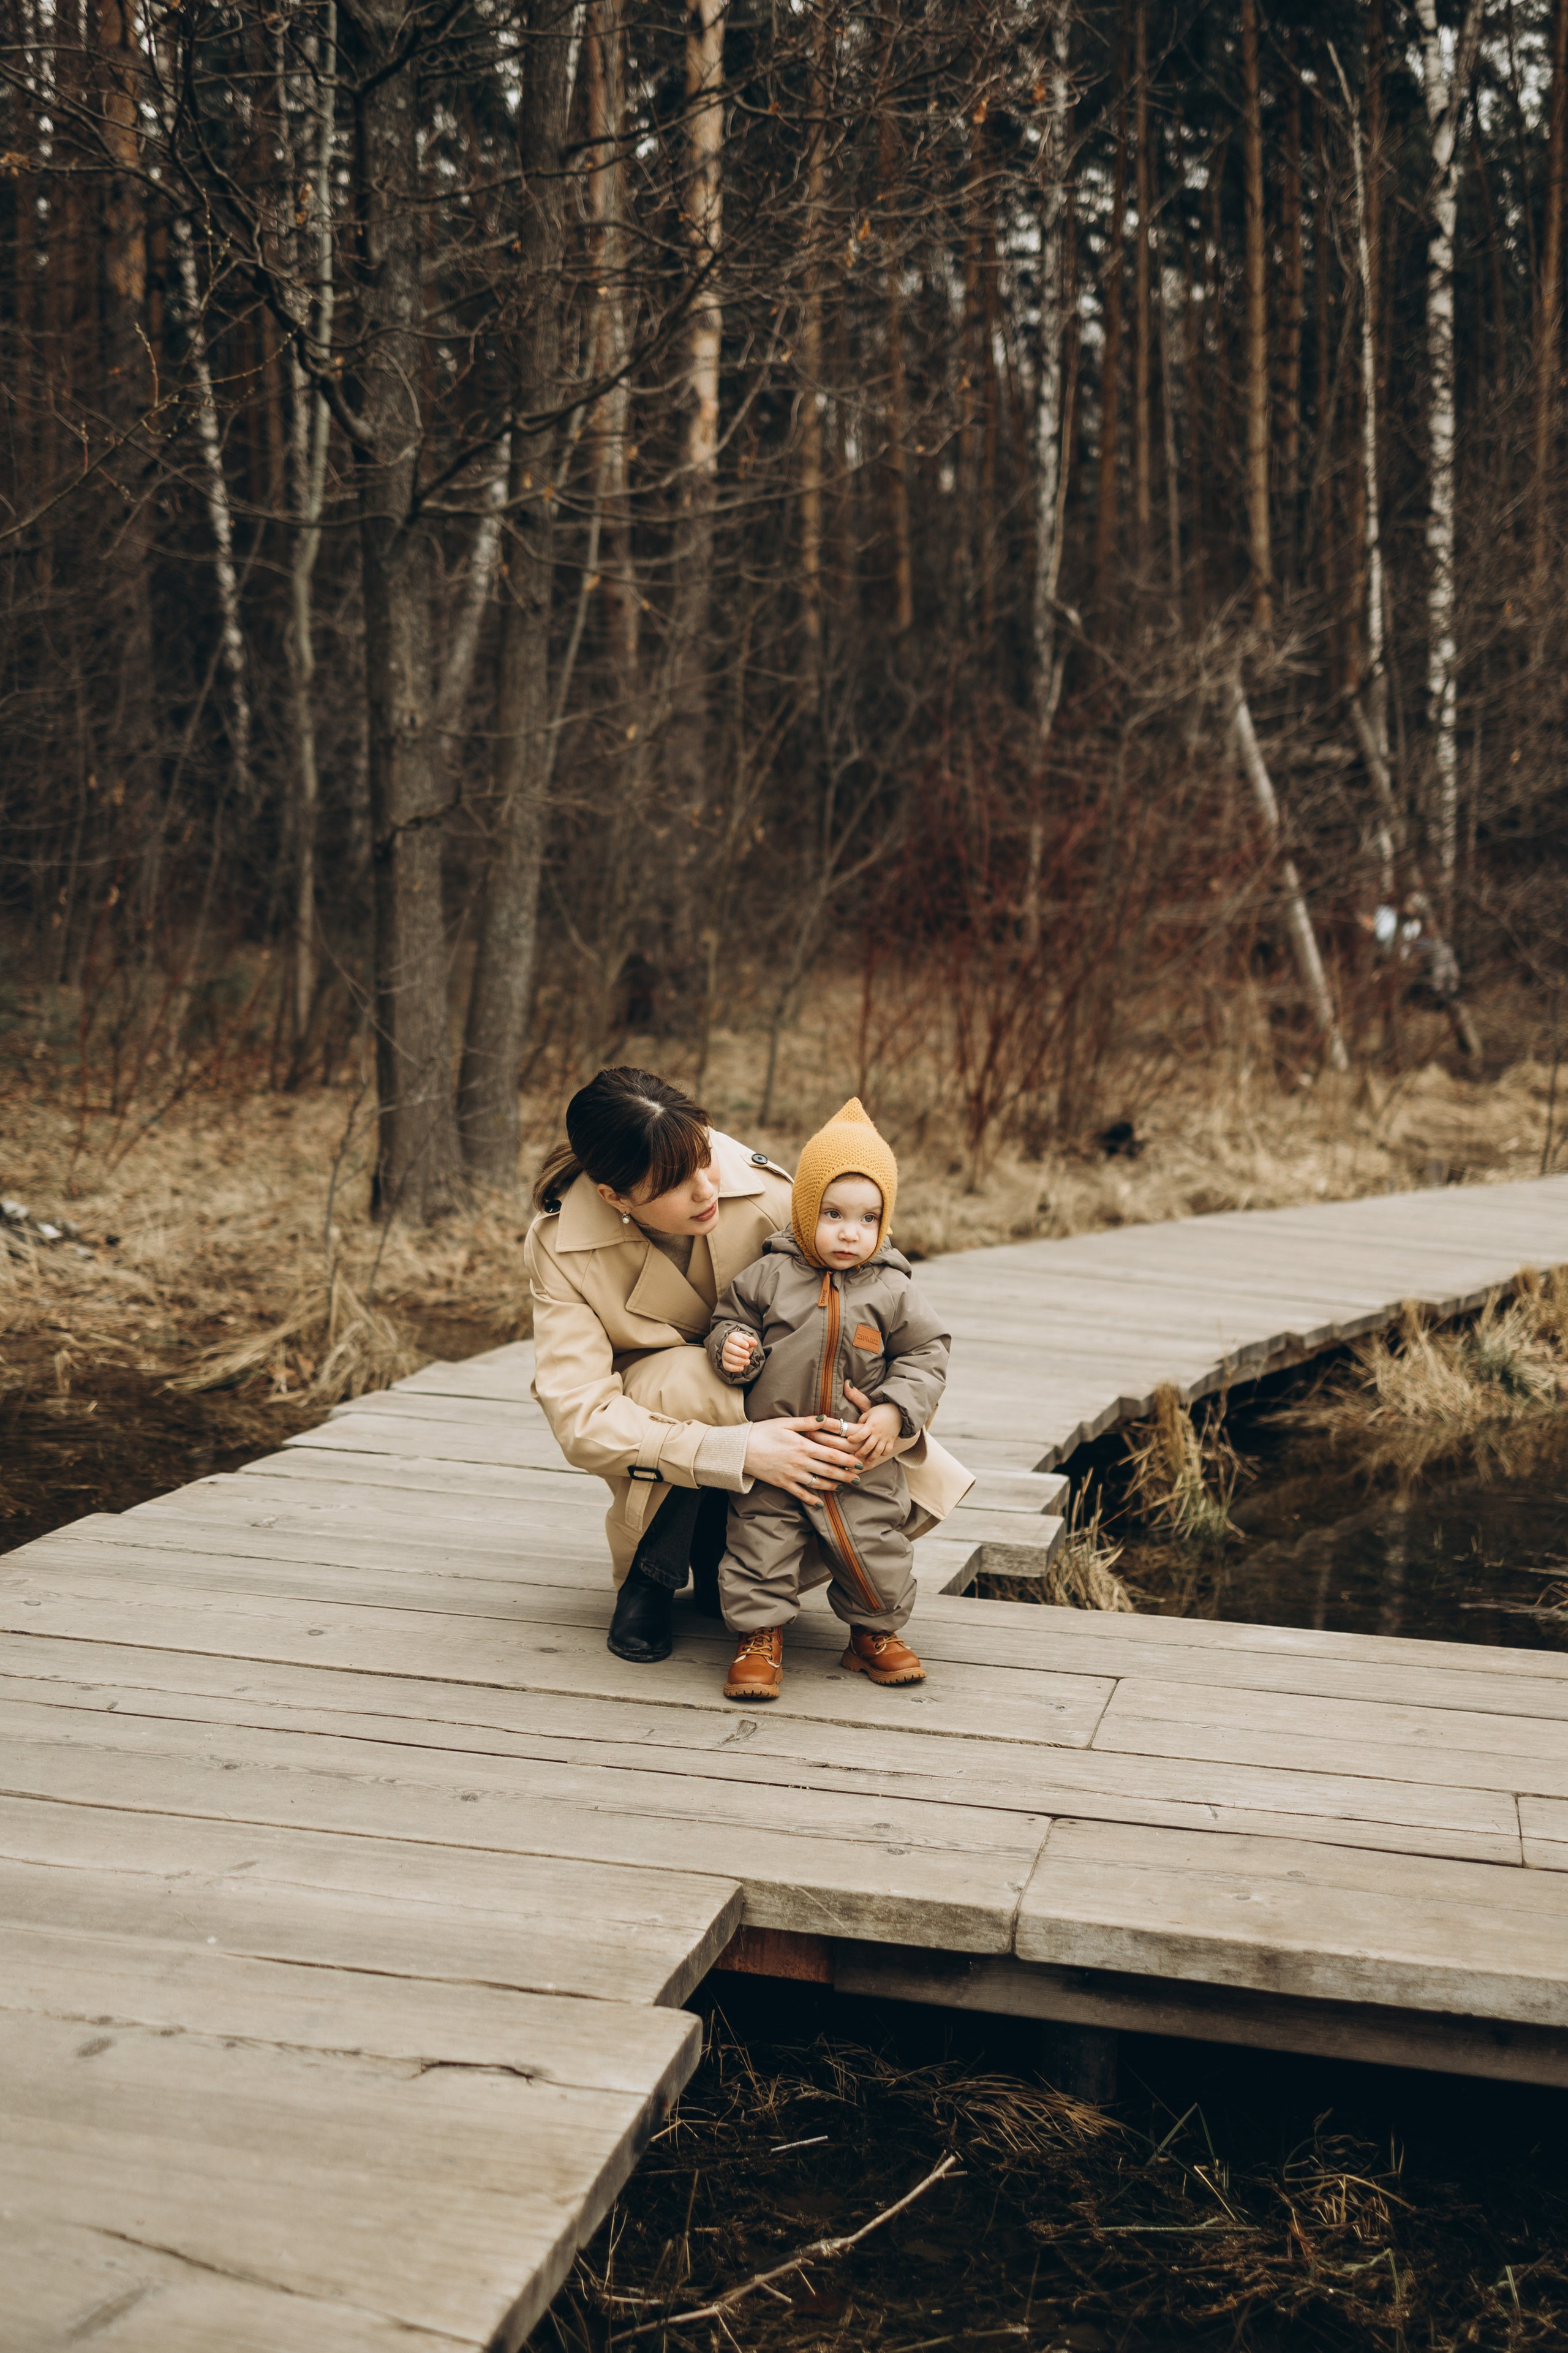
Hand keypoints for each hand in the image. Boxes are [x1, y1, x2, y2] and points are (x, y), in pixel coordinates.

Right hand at [721, 1329, 759, 1375]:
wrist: (740, 1350)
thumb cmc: (744, 1344)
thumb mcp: (748, 1340)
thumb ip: (751, 1341)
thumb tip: (755, 1343)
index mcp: (731, 1337)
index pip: (733, 1338)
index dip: (740, 1342)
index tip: (747, 1345)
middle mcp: (726, 1345)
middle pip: (730, 1348)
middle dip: (739, 1352)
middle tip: (747, 1355)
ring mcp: (724, 1354)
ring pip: (729, 1357)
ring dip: (739, 1360)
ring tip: (747, 1362)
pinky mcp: (725, 1363)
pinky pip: (727, 1366)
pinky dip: (734, 1368)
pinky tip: (742, 1368)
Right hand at [742, 1415, 864, 1504]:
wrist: (741, 1450)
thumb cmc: (763, 1432)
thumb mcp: (785, 1423)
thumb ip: (808, 1422)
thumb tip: (827, 1418)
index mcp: (803, 1446)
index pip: (831, 1454)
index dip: (847, 1459)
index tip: (859, 1462)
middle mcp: (800, 1463)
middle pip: (828, 1470)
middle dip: (846, 1475)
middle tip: (859, 1478)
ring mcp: (792, 1475)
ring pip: (817, 1483)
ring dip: (832, 1486)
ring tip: (843, 1486)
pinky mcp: (782, 1484)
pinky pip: (800, 1494)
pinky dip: (812, 1499)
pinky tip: (820, 1503)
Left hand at [840, 1400, 902, 1467]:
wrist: (898, 1411)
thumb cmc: (881, 1411)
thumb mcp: (869, 1412)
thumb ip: (861, 1420)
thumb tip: (855, 1428)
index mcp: (871, 1425)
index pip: (861, 1435)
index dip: (854, 1439)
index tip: (849, 1440)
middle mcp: (878, 1433)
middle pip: (868, 1446)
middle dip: (861, 1452)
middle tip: (856, 1456)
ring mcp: (885, 1438)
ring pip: (878, 1451)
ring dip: (872, 1457)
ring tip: (866, 1460)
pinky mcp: (891, 1440)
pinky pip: (888, 1450)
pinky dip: (883, 1454)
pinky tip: (878, 1454)